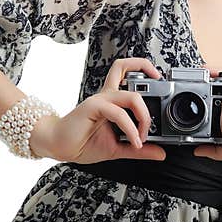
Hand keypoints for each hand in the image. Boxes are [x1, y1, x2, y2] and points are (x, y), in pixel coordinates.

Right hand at [30, 57, 167, 163]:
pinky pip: (118, 113)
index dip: (145, 68)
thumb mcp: (119, 148)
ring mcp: (100, 99)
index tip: (162, 84)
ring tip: (143, 136)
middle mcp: (107, 95)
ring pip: (131, 95)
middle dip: (150, 82)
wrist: (59, 146)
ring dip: (144, 117)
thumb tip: (161, 153)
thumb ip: (139, 149)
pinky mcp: (93, 107)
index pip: (127, 71)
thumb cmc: (83, 143)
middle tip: (159, 111)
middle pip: (128, 70)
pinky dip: (130, 128)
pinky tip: (134, 141)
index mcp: (112, 100)